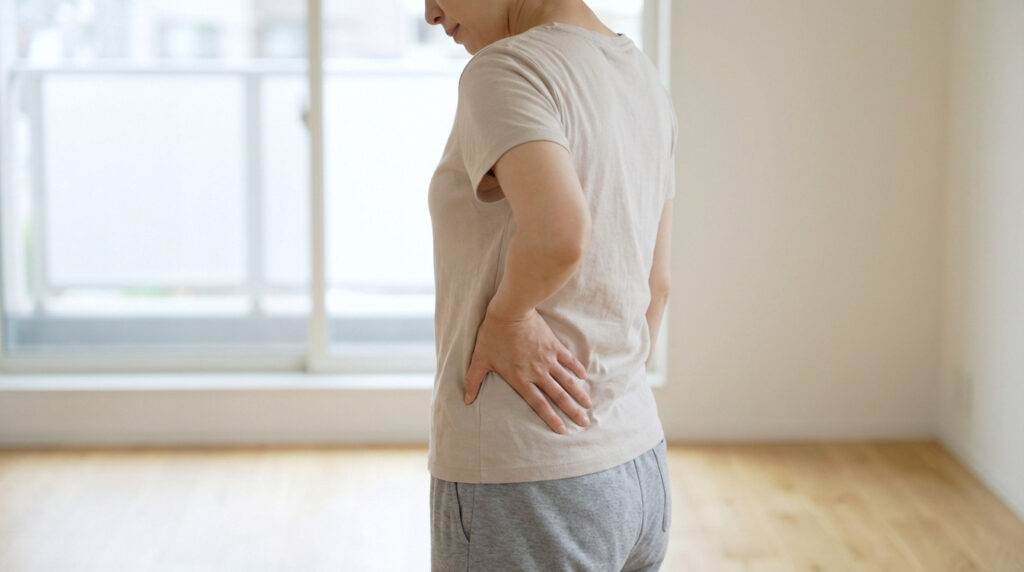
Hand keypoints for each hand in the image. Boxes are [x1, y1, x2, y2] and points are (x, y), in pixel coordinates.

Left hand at [464, 306, 591, 433]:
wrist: (510, 311)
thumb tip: (467, 399)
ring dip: (579, 393)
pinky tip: (584, 377)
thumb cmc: (493, 335)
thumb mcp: (480, 359)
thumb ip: (473, 380)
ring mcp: (548, 359)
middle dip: (572, 411)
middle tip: (584, 422)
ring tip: (589, 405)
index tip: (562, 430)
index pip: (539, 404)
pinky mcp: (553, 345)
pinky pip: (568, 360)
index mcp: (521, 379)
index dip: (551, 418)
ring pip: (567, 380)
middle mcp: (537, 372)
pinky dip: (577, 369)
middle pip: (558, 395)